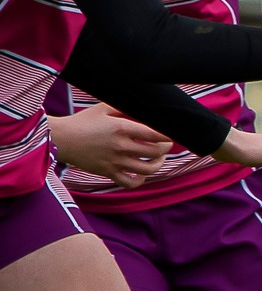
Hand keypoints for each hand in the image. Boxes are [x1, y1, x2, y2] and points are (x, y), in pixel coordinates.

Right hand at [47, 104, 174, 188]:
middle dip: (166, 148)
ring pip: (148, 169)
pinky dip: (140, 181)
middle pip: (156, 152)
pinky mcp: (108, 172)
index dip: (168, 135)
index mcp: (121, 128)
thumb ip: (124, 107)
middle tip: (165, 144)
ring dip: (159, 164)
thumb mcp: (103, 108)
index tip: (172, 134)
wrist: (60, 138)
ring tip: (158, 159)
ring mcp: (115, 161)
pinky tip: (141, 174)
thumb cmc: (82, 122)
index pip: (155, 134)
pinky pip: (130, 183)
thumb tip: (144, 107)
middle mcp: (121, 146)